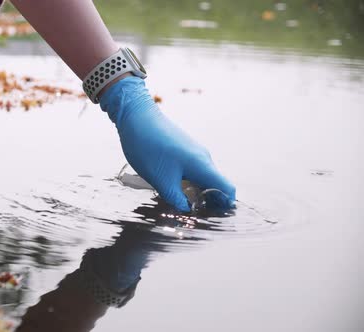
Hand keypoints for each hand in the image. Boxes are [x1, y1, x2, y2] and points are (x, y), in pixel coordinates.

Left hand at [100, 76, 235, 211]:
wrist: (136, 116)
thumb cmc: (148, 147)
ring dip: (198, 193)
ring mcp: (193, 152)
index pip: (228, 188)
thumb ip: (176, 199)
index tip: (218, 219)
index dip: (227, 205)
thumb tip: (187, 212)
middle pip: (216, 185)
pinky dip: (190, 183)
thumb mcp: (161, 180)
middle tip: (197, 217)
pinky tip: (175, 190)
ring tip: (184, 206)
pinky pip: (193, 170)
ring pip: (203, 178)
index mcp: (202, 165)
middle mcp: (203, 158)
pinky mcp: (183, 148)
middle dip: (211, 203)